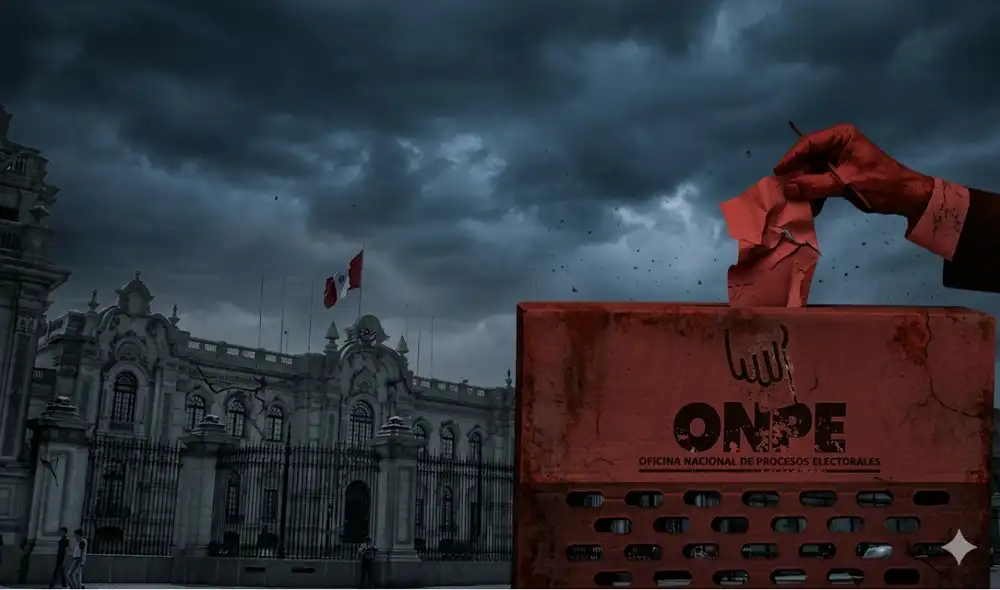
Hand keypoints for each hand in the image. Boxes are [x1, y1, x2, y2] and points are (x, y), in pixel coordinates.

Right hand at [774, 124, 933, 225]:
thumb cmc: (881, 184)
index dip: (791, 158)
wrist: (906, 197)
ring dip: (804, 188)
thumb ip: (815, 185)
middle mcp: (837, 144)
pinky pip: (818, 181)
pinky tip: (812, 208)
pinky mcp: (838, 173)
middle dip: (797, 176)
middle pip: (807, 157)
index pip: (808, 143)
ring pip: (811, 171)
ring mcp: (837, 159)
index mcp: (841, 136)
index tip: (778, 173)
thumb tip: (788, 188)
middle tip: (785, 192)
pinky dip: (814, 193)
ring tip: (797, 203)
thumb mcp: (846, 184)